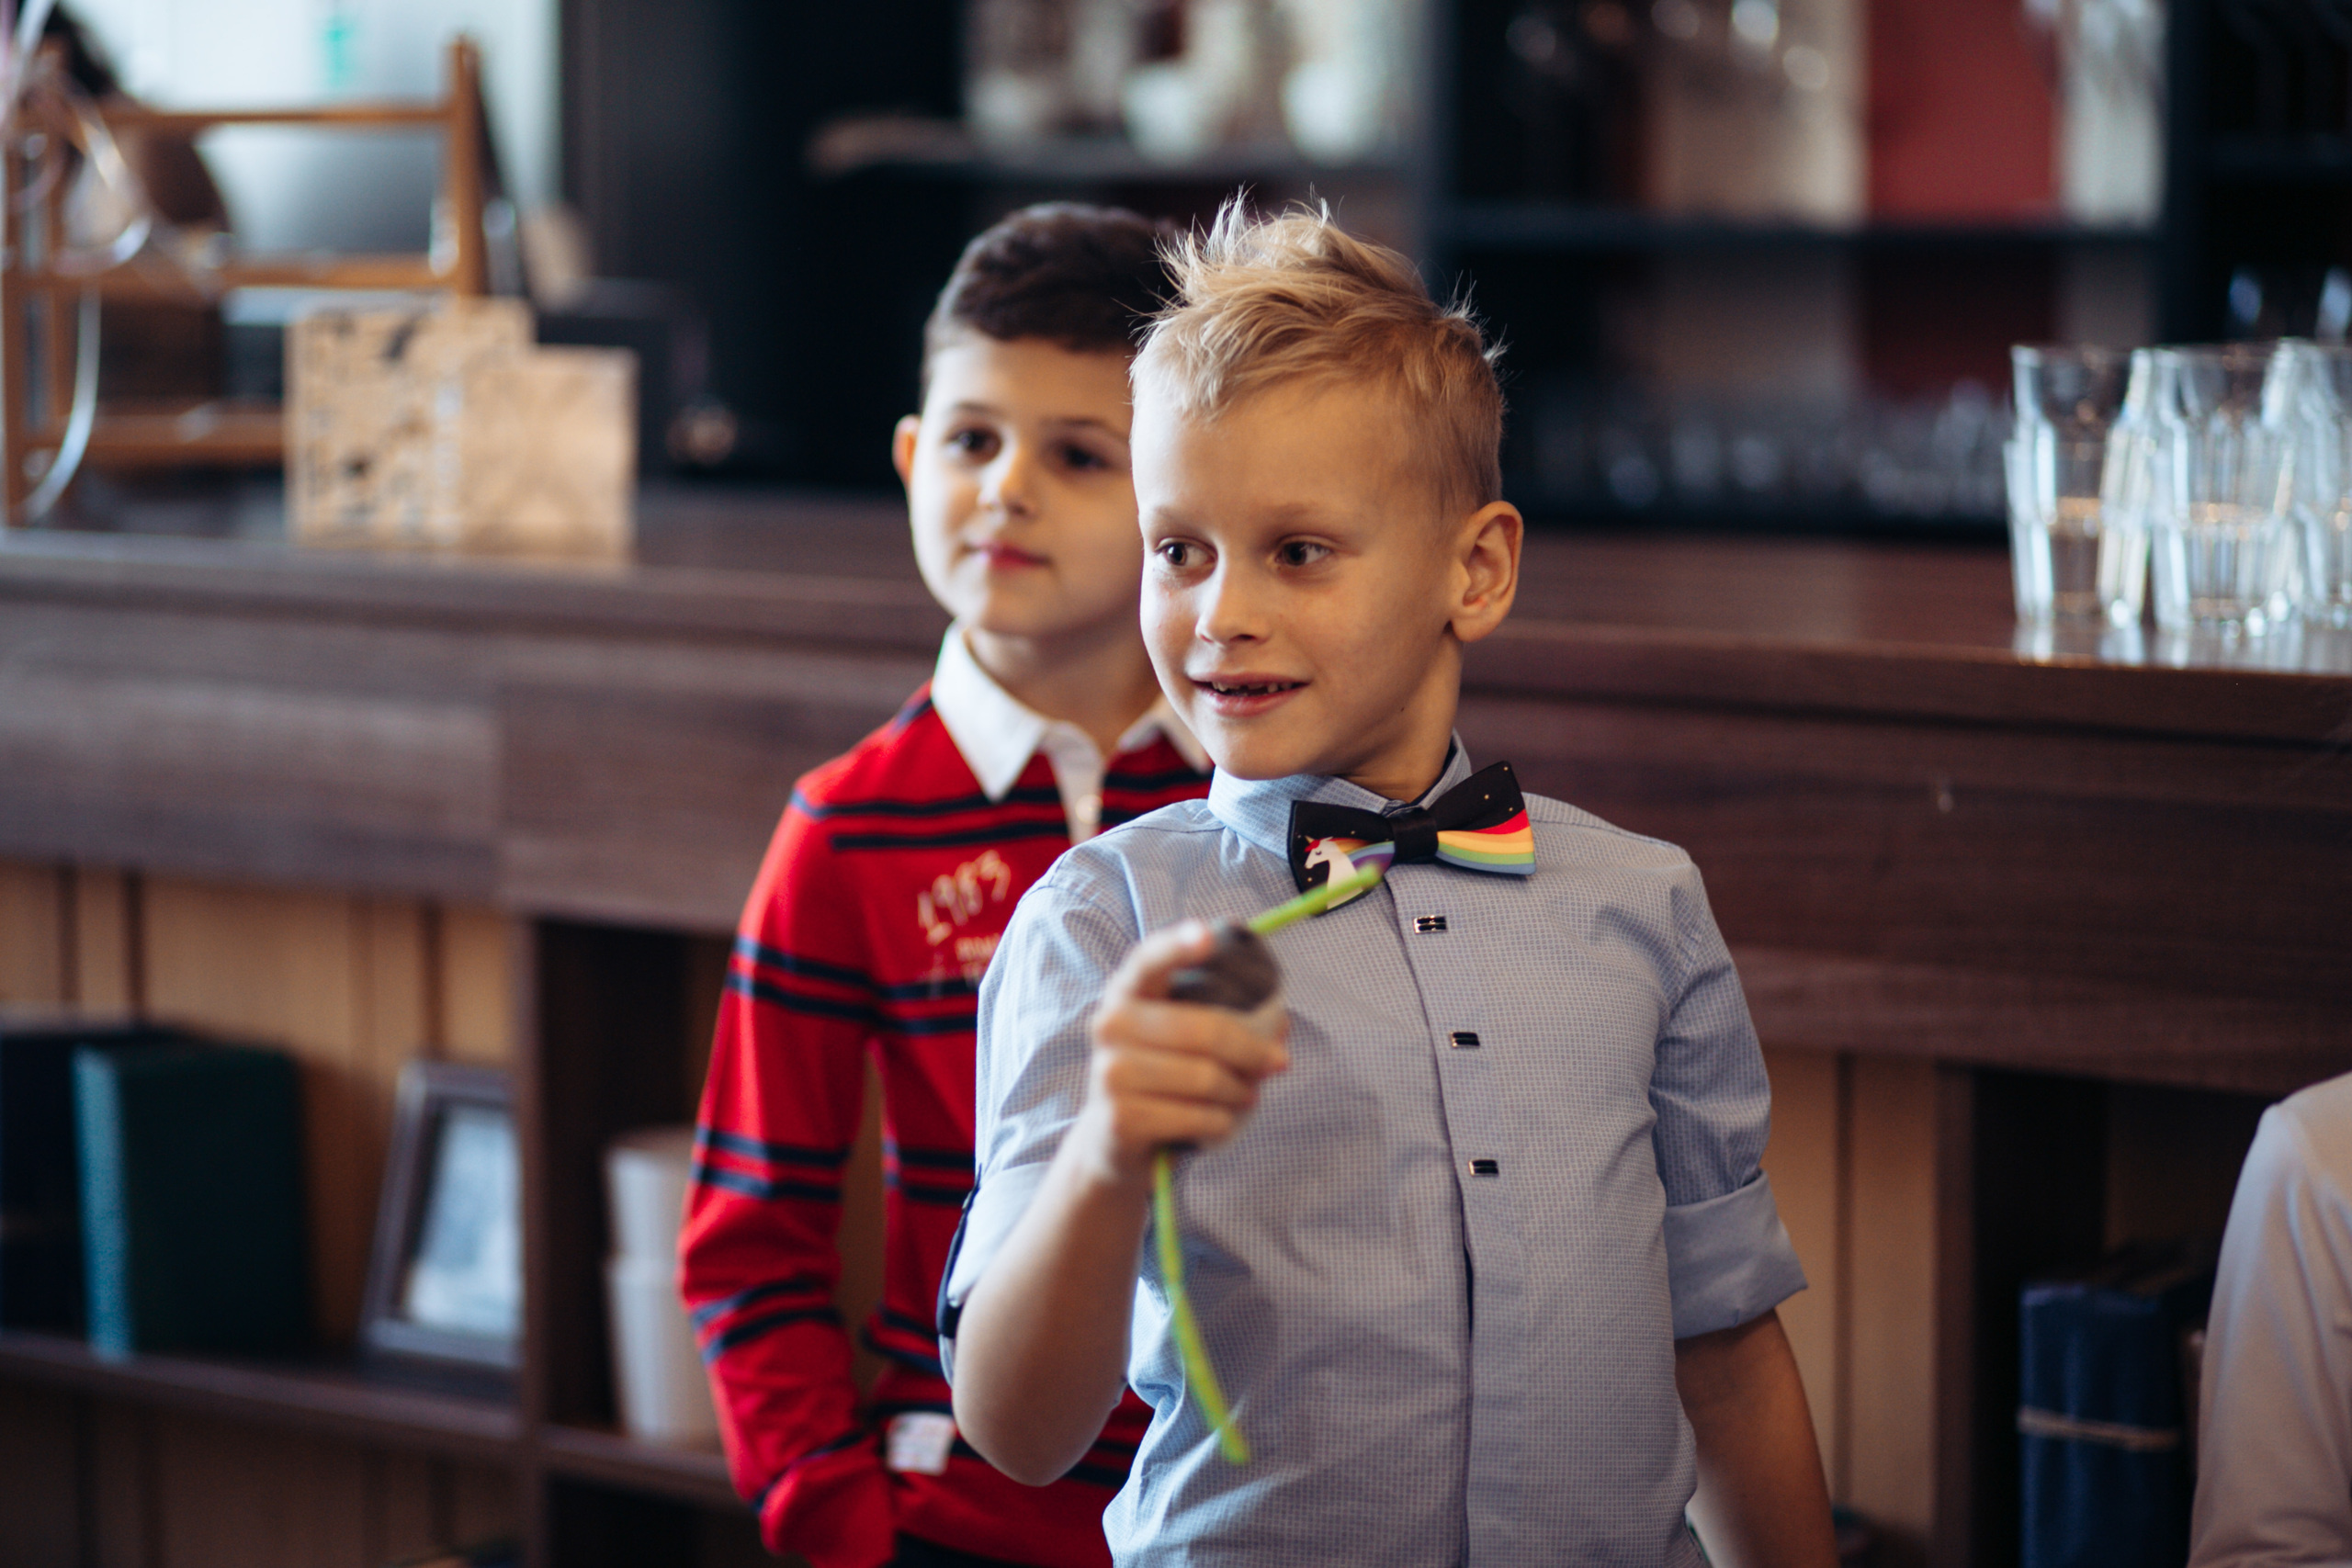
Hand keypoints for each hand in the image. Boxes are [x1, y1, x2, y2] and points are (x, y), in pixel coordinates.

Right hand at [1070, 920, 1290, 1188]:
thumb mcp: (1185, 1041)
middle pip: (1205, 1031)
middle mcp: (1111, 1025)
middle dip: (1254, 1052)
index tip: (1207, 935)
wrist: (1113, 1141)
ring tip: (1243, 1097)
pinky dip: (1223, 1125)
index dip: (1178, 945)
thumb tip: (1280, 1025)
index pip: (1151, 960)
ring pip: (1207, 1079)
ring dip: (1240, 1093)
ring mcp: (1111, 1073)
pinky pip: (1200, 1118)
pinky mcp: (1121, 1119)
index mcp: (1128, 992)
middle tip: (1277, 1064)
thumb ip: (1229, 1022)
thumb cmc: (1162, 1079)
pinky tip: (1217, 1124)